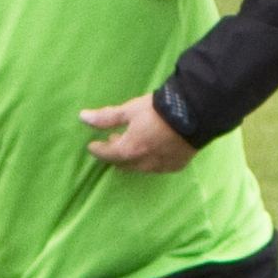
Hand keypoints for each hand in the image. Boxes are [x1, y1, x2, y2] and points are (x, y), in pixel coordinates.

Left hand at [81, 94, 196, 172]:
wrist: (195, 114)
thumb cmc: (158, 110)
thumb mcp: (130, 110)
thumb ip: (107, 117)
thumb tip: (82, 117)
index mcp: (129, 150)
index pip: (107, 154)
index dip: (98, 149)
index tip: (92, 145)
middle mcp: (144, 164)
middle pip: (123, 164)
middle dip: (116, 154)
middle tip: (114, 141)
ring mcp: (161, 167)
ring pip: (140, 167)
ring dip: (133, 158)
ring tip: (134, 145)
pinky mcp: (177, 165)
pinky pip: (158, 167)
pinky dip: (150, 160)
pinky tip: (153, 150)